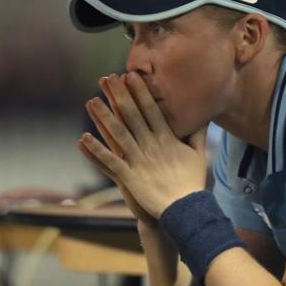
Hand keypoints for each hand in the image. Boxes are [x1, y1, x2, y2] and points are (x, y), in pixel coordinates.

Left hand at [79, 72, 206, 218]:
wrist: (185, 210)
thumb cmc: (191, 182)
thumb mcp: (198, 154)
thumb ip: (197, 134)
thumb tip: (202, 116)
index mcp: (166, 139)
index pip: (151, 110)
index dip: (140, 92)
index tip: (130, 75)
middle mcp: (151, 146)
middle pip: (133, 116)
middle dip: (119, 96)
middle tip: (107, 79)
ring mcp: (139, 161)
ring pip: (118, 135)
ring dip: (103, 118)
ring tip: (90, 101)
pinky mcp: (129, 178)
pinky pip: (110, 162)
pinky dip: (96, 151)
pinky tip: (83, 139)